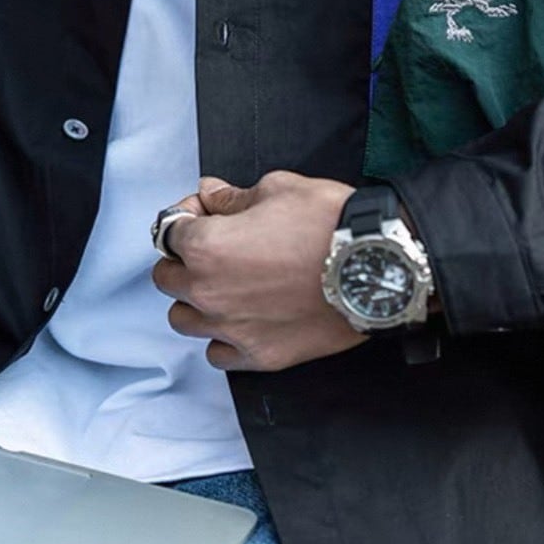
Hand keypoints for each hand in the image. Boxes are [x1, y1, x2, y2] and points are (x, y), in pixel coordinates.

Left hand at [152, 171, 364, 371]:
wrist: (375, 265)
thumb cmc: (329, 224)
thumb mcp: (278, 189)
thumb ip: (233, 196)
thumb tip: (210, 194)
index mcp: (207, 247)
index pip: (169, 232)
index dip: (186, 215)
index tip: (205, 212)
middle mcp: (209, 293)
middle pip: (167, 279)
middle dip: (184, 259)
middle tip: (214, 247)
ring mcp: (233, 329)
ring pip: (185, 320)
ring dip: (196, 300)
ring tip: (226, 285)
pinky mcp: (259, 354)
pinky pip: (218, 353)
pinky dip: (223, 337)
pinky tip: (242, 319)